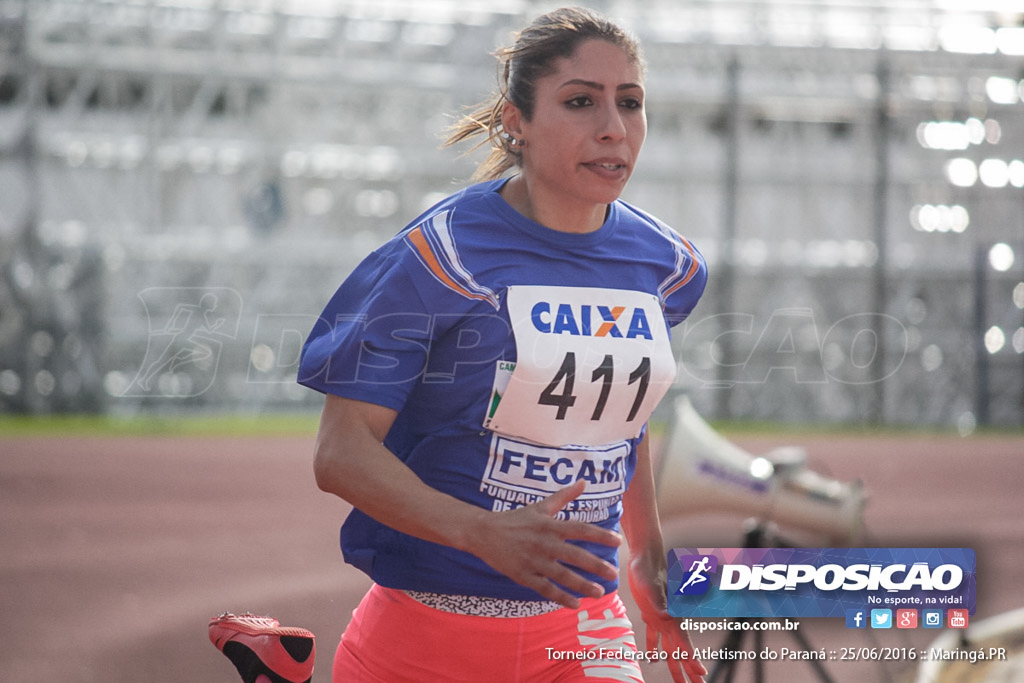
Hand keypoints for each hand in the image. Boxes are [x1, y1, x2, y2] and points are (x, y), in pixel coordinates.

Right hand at [464, 480, 621, 608]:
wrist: (483, 532)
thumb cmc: (516, 519)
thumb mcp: (540, 507)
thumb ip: (563, 496)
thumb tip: (584, 481)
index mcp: (549, 525)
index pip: (579, 529)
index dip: (599, 535)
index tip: (617, 541)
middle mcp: (544, 542)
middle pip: (574, 555)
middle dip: (595, 565)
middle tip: (613, 573)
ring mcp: (533, 560)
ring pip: (561, 575)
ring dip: (581, 584)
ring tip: (599, 592)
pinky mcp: (523, 575)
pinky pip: (544, 588)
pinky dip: (560, 597)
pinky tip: (575, 604)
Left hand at [628, 554, 706, 682]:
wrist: (645, 556)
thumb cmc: (647, 570)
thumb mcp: (649, 587)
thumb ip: (659, 603)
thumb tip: (667, 617)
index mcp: (672, 617)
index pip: (685, 644)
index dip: (693, 659)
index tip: (702, 674)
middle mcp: (669, 621)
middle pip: (681, 652)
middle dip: (690, 671)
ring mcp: (661, 618)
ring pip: (670, 648)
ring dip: (675, 665)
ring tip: (681, 682)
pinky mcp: (650, 613)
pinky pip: (653, 636)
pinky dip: (653, 647)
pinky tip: (652, 658)